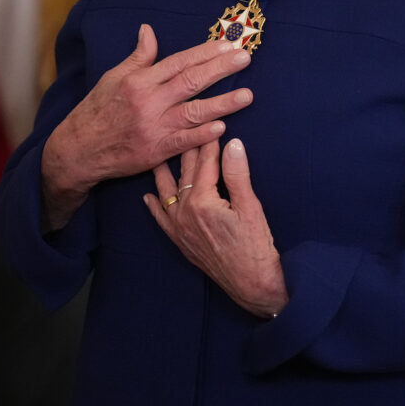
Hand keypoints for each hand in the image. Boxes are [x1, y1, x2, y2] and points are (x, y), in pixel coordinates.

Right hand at [42, 25, 253, 228]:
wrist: (78, 149)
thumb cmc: (97, 110)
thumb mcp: (113, 77)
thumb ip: (138, 57)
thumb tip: (149, 30)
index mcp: (140, 80)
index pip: (179, 62)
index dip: (205, 53)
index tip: (227, 45)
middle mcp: (148, 101)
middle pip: (191, 82)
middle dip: (220, 70)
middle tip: (245, 59)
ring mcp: (153, 127)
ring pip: (193, 112)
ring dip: (222, 103)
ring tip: (247, 95)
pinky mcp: (155, 151)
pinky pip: (183, 142)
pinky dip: (202, 135)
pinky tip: (222, 127)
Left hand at [146, 138, 286, 317]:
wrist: (251, 284)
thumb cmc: (255, 247)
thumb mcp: (250, 207)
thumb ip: (237, 174)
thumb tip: (232, 143)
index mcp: (202, 202)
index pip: (205, 163)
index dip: (209, 141)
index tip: (210, 121)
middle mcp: (184, 214)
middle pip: (186, 173)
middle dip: (189, 148)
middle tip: (187, 127)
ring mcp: (179, 229)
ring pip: (168, 192)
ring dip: (165, 171)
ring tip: (160, 151)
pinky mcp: (180, 241)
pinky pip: (161, 220)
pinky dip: (154, 206)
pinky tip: (148, 196)